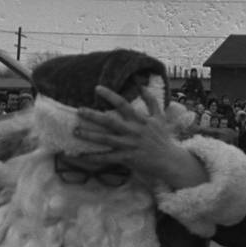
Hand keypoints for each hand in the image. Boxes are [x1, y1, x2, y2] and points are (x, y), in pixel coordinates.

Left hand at [74, 85, 206, 189]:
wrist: (170, 160)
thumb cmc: (163, 138)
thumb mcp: (160, 117)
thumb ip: (151, 101)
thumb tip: (142, 86)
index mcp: (140, 120)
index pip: (123, 104)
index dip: (110, 95)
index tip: (96, 88)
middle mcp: (133, 131)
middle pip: (110, 121)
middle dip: (93, 115)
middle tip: (78, 110)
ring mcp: (130, 145)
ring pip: (106, 139)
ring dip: (89, 135)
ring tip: (75, 131)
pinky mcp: (128, 159)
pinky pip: (107, 158)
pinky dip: (94, 157)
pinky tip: (81, 155)